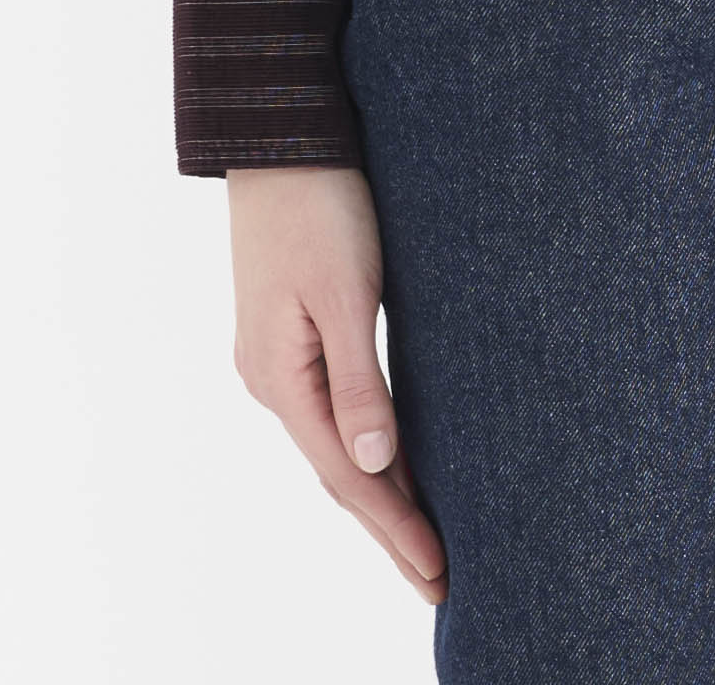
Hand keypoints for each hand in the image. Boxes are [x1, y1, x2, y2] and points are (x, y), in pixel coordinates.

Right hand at [224, 165, 445, 606]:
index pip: (349, 475)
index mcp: (281, 378)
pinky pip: (335, 411)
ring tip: (423, 541)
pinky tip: (395, 461)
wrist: (278, 134)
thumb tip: (379, 467)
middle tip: (440, 581)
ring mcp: (279, 359)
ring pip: (337, 445)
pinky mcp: (293, 332)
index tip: (439, 572)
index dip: (396, 526)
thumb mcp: (344, 290)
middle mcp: (274, 379)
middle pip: (340, 473)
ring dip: (381, 492)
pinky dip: (368, 447)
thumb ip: (360, 380)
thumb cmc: (318, 202)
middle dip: (390, 528)